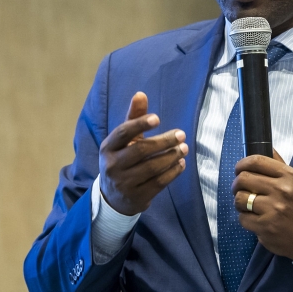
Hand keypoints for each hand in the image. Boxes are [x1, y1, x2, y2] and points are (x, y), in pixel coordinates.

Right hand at [99, 92, 187, 215]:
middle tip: (181, 135)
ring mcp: (124, 183)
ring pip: (152, 167)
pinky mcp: (137, 197)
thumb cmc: (121, 160)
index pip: (122, 132)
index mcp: (108, 148)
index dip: (140, 124)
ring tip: (184, 149)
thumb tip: (141, 94)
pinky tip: (181, 163)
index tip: (158, 118)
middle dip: (164, 141)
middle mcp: (112, 166)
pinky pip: (159, 182)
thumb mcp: (124, 141)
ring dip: (172, 156)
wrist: (113, 197)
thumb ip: (134, 118)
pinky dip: (173, 172)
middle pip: (141, 150)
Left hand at [232, 150, 292, 259]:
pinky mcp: (265, 226)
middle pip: (244, 178)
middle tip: (240, 189)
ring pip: (240, 198)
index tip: (239, 169)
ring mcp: (273, 209)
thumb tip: (266, 148)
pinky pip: (242, 218)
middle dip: (237, 184)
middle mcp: (281, 190)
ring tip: (247, 205)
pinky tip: (255, 219)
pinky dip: (245, 219)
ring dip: (239, 202)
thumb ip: (280, 165)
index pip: (257, 161)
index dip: (242, 164)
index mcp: (289, 176)